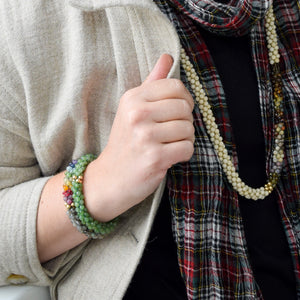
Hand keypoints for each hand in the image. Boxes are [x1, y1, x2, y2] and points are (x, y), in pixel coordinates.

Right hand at [84, 54, 194, 220]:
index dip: (184, 99)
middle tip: (171, 132)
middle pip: (185, 107)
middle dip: (185, 121)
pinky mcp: (155, 158)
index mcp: (133, 98)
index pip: (176, 86)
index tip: (177, 112)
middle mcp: (137, 114)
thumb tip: (167, 56)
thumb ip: (151, 83)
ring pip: (188, 128)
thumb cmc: (125, 143)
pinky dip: (183, 154)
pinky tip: (170, 157)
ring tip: (169, 145)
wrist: (110, 178)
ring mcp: (145, 136)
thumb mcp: (132, 109)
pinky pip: (187, 148)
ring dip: (184, 139)